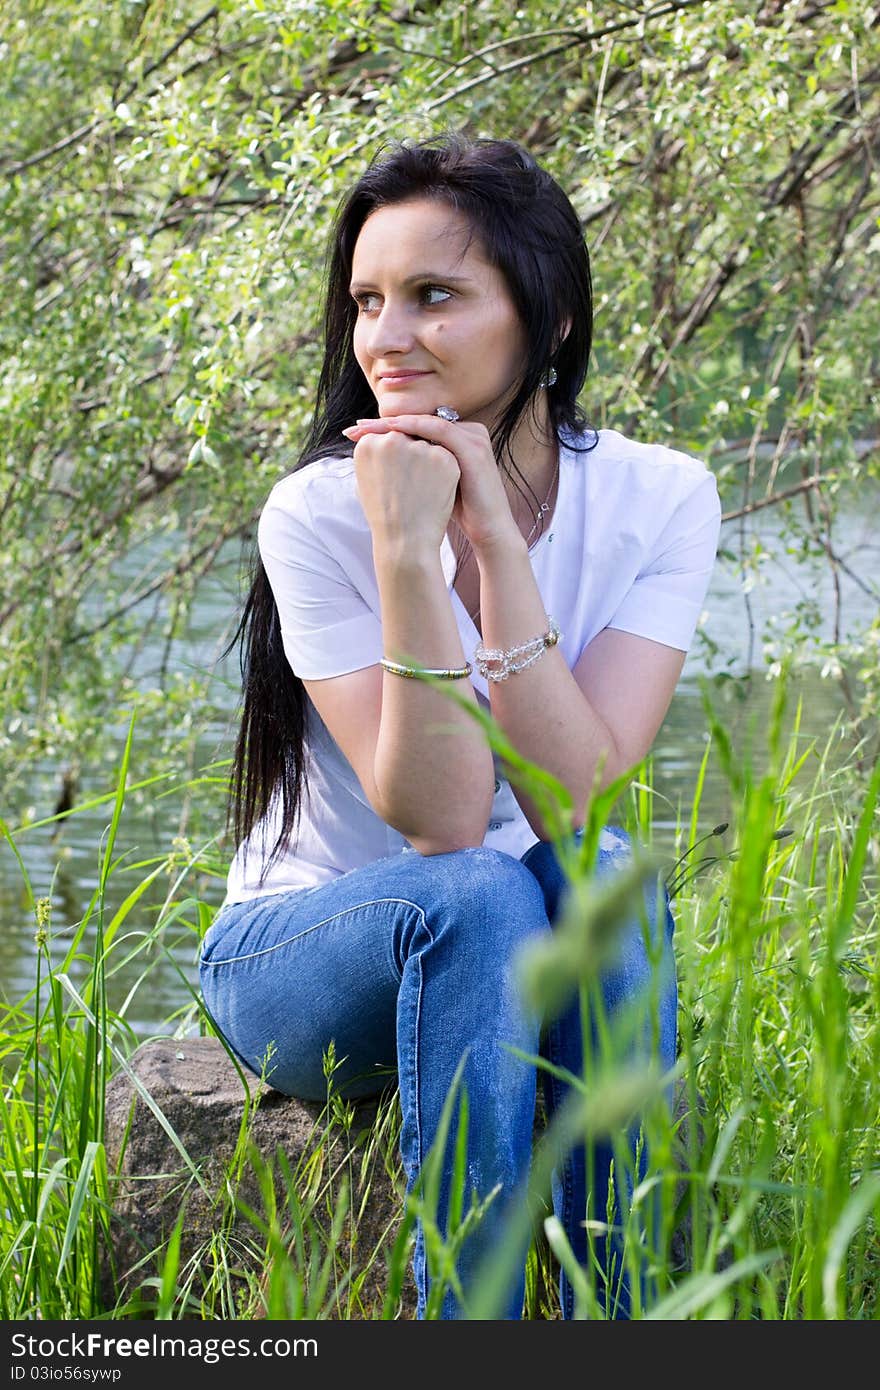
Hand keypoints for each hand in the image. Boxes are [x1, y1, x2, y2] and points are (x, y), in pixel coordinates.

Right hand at [342, 424, 460, 551]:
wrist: (405, 542)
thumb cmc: (384, 514)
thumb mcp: (366, 480)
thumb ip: (374, 454)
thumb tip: (380, 435)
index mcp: (368, 444)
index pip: (387, 435)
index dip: (395, 456)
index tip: (396, 475)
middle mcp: (391, 440)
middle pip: (408, 436)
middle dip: (410, 456)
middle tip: (408, 485)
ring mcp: (419, 447)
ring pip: (428, 444)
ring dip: (427, 463)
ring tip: (418, 491)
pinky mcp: (443, 458)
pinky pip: (446, 456)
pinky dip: (443, 472)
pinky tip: (433, 491)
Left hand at [343, 415, 521, 552]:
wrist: (488, 531)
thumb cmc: (456, 511)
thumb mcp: (430, 483)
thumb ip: (412, 468)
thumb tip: (377, 464)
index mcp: (455, 438)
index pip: (415, 426)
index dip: (385, 429)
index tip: (356, 434)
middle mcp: (466, 431)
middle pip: (418, 420)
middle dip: (383, 424)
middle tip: (354, 427)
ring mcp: (472, 436)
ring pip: (425, 421)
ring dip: (392, 424)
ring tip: (365, 429)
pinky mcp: (473, 447)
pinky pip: (438, 429)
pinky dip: (412, 428)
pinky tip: (390, 433)